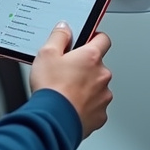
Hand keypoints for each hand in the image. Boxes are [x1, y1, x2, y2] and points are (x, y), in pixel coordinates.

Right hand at [30, 22, 113, 138]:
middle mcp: (102, 75)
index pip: (103, 39)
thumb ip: (58, 36)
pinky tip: (70, 106)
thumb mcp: (46, 54)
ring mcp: (103, 96)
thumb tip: (65, 28)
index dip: (93, 38)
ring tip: (66, 92)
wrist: (53, 121)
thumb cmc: (51, 89)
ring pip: (97, 87)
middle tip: (65, 72)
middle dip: (84, 67)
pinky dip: (85, 106)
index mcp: (91, 57)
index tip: (85, 41)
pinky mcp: (101, 115)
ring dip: (86, 88)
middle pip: (97, 65)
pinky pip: (95, 106)